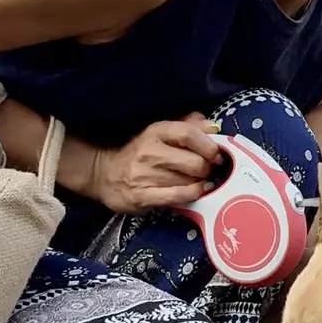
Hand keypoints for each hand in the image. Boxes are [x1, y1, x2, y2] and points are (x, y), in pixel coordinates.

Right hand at [88, 113, 222, 213]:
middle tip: (209, 170)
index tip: (217, 154)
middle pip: (194, 162)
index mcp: (156, 131)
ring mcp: (144, 175)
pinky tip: (198, 191)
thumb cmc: (140, 152)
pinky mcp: (142, 197)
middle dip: (208, 168)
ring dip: (201, 182)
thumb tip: (214, 126)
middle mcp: (150, 151)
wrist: (104, 173)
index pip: (189, 134)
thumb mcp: (161, 132)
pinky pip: (177, 196)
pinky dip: (193, 194)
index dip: (209, 145)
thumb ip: (188, 125)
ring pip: (189, 181)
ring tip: (200, 180)